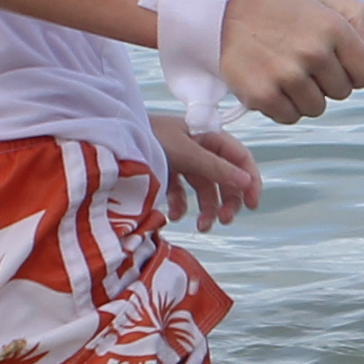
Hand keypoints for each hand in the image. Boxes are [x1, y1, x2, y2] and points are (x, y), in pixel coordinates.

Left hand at [154, 115, 262, 229]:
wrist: (112, 138)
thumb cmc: (151, 136)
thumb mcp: (186, 153)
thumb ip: (216, 169)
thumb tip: (247, 182)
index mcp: (210, 136)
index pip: (240, 159)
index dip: (250, 181)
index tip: (251, 205)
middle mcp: (200, 148)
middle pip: (225, 178)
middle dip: (226, 201)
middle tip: (224, 221)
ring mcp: (183, 161)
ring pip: (204, 189)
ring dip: (206, 209)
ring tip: (202, 227)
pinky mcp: (166, 172)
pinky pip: (181, 193)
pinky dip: (181, 206)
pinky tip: (174, 216)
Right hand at [219, 0, 363, 122]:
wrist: (222, 17)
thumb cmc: (275, 12)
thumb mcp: (320, 1)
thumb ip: (356, 19)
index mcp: (333, 28)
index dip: (352, 72)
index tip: (335, 65)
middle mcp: (313, 52)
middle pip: (342, 93)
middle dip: (326, 82)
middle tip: (301, 63)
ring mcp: (288, 75)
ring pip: (317, 108)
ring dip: (303, 96)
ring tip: (284, 72)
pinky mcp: (264, 95)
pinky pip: (290, 118)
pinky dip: (282, 107)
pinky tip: (270, 83)